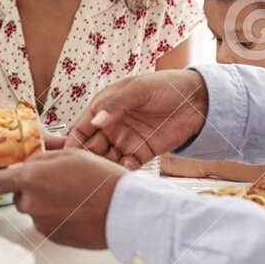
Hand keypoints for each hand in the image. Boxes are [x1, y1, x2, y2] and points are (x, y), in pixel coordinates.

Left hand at [0, 149, 125, 248]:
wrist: (123, 210)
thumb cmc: (100, 177)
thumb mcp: (71, 154)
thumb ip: (42, 158)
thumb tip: (28, 162)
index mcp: (31, 178)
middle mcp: (31, 202)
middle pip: (21, 196)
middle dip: (35, 189)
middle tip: (63, 182)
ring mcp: (42, 222)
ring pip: (36, 211)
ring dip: (48, 203)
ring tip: (76, 196)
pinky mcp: (54, 237)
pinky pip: (49, 224)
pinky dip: (59, 218)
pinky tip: (78, 211)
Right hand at [66, 70, 209, 168]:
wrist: (199, 99)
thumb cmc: (166, 86)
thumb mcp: (138, 89)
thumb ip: (116, 104)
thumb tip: (95, 122)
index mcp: (105, 107)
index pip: (81, 128)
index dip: (71, 142)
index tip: (65, 158)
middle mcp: (112, 126)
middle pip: (91, 148)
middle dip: (85, 160)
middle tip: (81, 173)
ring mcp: (126, 140)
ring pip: (107, 159)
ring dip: (103, 168)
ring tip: (100, 177)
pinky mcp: (143, 153)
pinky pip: (127, 166)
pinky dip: (122, 171)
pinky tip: (122, 173)